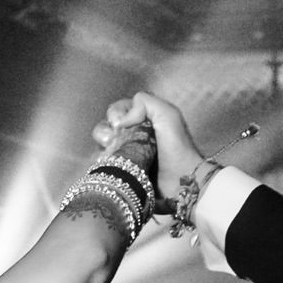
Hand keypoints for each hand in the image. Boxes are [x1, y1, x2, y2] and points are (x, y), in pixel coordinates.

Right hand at [96, 93, 204, 207]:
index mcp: (143, 120)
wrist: (181, 181)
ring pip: (101, 145)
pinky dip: (101, 162)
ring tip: (113, 152)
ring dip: (102, 146)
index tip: (120, 123)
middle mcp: (132, 135)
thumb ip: (145, 102)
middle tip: (113, 139)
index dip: (115, 114)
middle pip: (105, 127)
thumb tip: (120, 119)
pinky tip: (111, 163)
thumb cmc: (178, 148)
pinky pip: (102, 164)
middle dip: (105, 131)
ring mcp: (126, 154)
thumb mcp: (168, 114)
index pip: (117, 110)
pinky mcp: (122, 172)